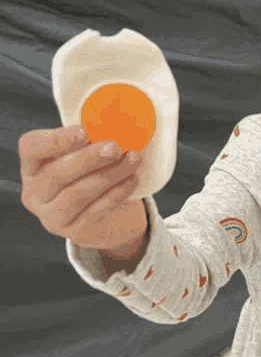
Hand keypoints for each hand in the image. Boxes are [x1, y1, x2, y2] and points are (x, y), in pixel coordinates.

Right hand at [19, 125, 146, 249]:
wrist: (111, 219)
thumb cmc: (95, 178)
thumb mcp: (86, 157)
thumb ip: (90, 142)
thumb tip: (114, 123)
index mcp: (32, 168)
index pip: (31, 149)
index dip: (56, 140)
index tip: (85, 131)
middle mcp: (36, 194)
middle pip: (55, 175)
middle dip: (88, 159)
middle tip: (115, 147)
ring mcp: (53, 217)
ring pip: (78, 194)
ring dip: (109, 175)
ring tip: (133, 160)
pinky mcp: (76, 233)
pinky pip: (96, 212)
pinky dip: (117, 194)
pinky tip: (132, 180)